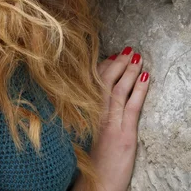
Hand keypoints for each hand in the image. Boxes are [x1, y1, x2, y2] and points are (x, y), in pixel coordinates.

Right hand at [75, 48, 149, 190]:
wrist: (94, 186)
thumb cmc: (87, 162)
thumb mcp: (82, 133)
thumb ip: (86, 113)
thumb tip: (92, 97)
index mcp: (84, 113)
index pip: (92, 83)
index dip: (102, 67)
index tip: (110, 56)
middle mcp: (95, 115)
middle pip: (105, 82)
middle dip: (117, 64)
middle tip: (126, 51)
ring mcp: (110, 124)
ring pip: (119, 90)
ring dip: (129, 71)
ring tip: (136, 58)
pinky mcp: (123, 135)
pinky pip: (132, 107)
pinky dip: (139, 90)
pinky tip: (145, 78)